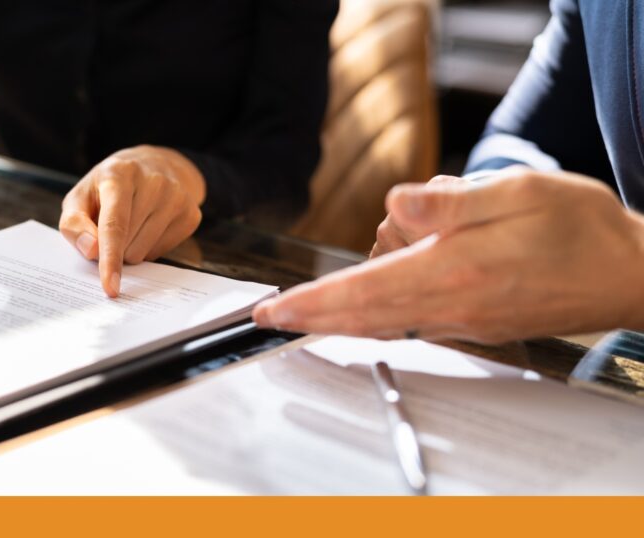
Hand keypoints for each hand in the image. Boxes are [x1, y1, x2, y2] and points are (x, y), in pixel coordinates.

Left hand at [59, 145, 204, 296]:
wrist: (154, 166)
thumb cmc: (108, 187)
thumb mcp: (80, 197)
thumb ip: (73, 224)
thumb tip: (91, 251)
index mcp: (119, 174)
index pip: (115, 224)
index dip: (110, 258)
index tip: (110, 287)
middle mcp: (153, 182)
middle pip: (127, 244)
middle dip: (112, 247)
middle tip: (111, 225)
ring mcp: (177, 197)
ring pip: (143, 253)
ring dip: (129, 249)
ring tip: (131, 223)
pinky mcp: (191, 214)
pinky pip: (160, 254)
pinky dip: (148, 248)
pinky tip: (149, 225)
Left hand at [253, 169, 643, 343]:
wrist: (627, 273)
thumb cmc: (579, 228)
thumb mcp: (519, 191)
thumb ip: (451, 202)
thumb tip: (395, 204)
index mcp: (456, 269)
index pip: (364, 290)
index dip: (312, 302)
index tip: (273, 311)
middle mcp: (453, 304)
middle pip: (362, 316)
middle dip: (309, 318)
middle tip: (267, 318)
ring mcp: (461, 321)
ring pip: (383, 322)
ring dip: (340, 313)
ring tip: (316, 299)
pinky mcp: (471, 324)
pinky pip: (408, 323)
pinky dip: (373, 316)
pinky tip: (360, 306)